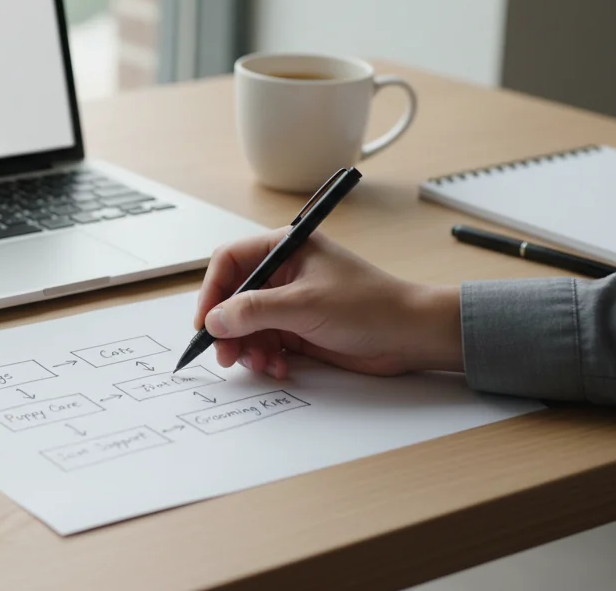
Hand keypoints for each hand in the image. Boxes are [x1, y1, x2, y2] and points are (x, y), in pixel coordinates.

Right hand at [193, 228, 462, 378]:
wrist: (410, 336)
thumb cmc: (368, 305)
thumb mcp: (303, 305)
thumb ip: (253, 311)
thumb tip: (214, 320)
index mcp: (284, 249)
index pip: (229, 262)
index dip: (212, 291)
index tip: (205, 322)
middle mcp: (283, 273)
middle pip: (234, 297)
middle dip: (228, 328)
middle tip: (226, 355)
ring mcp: (290, 302)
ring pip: (247, 325)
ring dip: (247, 347)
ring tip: (261, 363)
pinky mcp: (299, 329)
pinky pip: (265, 342)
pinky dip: (265, 357)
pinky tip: (279, 366)